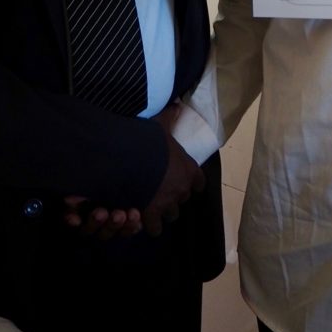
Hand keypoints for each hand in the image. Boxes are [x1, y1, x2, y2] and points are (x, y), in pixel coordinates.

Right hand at [60, 104, 192, 238]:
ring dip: (164, 212)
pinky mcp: (152, 215)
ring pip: (171, 215)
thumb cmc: (149, 142)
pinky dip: (150, 225)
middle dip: (175, 197)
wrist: (132, 161)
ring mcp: (167, 204)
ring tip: (152, 207)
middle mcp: (181, 189)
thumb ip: (170, 117)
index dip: (194, 183)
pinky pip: (155, 228)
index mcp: (188, 169)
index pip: (199, 182)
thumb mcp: (160, 126)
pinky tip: (142, 219)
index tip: (188, 182)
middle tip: (163, 191)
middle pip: (183, 199)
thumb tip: (177, 103)